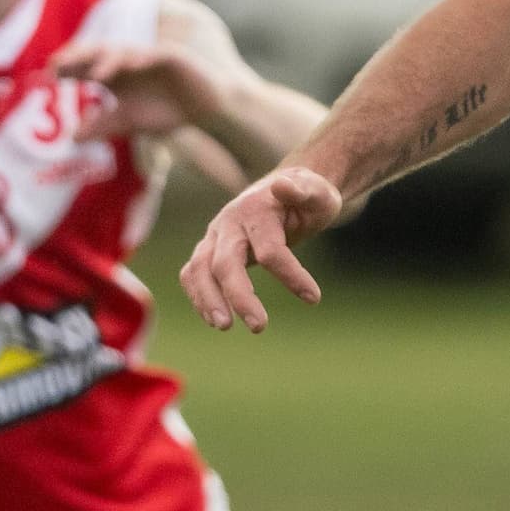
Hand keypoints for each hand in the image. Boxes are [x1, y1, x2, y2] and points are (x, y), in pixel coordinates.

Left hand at [47, 37, 226, 148]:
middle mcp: (127, 62)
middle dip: (79, 57)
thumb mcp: (130, 122)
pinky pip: (153, 54)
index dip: (68, 67)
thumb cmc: (167, 111)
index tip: (49, 74)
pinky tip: (130, 65)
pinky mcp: (170, 56)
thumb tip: (72, 138)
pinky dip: (141, 58)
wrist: (206, 109)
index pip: (86, 66)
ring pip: (123, 52)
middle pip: (98, 53)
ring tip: (93, 73)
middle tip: (59, 64)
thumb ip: (104, 126)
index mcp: (115, 74)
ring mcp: (148, 56)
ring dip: (107, 59)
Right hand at [181, 167, 344, 331]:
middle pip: (225, 263)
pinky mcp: (208, 250)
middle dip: (240, 296)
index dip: (291, 275)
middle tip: (260, 327)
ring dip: (208, 300)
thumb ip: (304, 189)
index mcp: (257, 210)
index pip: (270, 249)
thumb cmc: (307, 197)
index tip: (314, 297)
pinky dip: (198, 296)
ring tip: (223, 326)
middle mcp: (229, 223)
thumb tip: (281, 184)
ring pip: (199, 269)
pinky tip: (214, 319)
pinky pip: (192, 274)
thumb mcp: (317, 191)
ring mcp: (214, 236)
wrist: (284, 189)